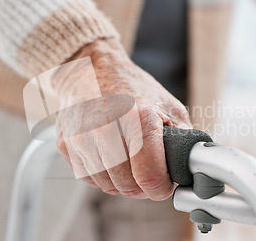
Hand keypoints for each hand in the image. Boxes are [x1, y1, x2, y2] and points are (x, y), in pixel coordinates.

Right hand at [53, 38, 191, 200]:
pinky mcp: (66, 144)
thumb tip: (189, 171)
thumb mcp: (169, 108)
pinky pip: (89, 178)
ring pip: (108, 186)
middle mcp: (106, 128)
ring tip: (126, 156)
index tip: (163, 183)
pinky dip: (102, 173)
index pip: (150, 178)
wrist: (90, 69)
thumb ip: (183, 142)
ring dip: (121, 181)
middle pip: (129, 187)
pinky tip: (107, 152)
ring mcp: (82, 138)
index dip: (161, 187)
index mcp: (138, 117)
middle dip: (142, 185)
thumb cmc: (132, 88)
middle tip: (146, 168)